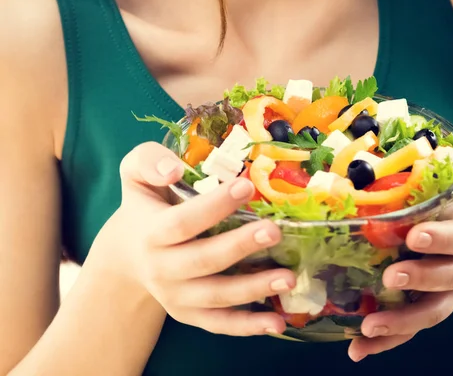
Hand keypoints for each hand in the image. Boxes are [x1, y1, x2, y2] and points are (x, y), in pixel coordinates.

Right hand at [101, 142, 294, 336]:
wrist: (128, 252)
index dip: (214, 205)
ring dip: (253, 289)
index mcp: (151, 232)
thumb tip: (174, 170)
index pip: (183, 221)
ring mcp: (176, 296)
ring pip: (216, 296)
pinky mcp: (190, 314)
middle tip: (275, 230)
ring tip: (288, 278)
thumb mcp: (135, 173)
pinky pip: (219, 324)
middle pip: (204, 260)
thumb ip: (149, 162)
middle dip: (240, 246)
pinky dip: (248, 327)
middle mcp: (161, 269)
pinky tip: (278, 322)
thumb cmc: (144, 204)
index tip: (246, 186)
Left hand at [348, 135, 452, 361]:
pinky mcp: (431, 299)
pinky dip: (390, 339)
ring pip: (434, 310)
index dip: (446, 239)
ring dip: (403, 322)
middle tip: (389, 277)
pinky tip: (359, 347)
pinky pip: (414, 324)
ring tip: (369, 327)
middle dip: (422, 280)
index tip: (415, 236)